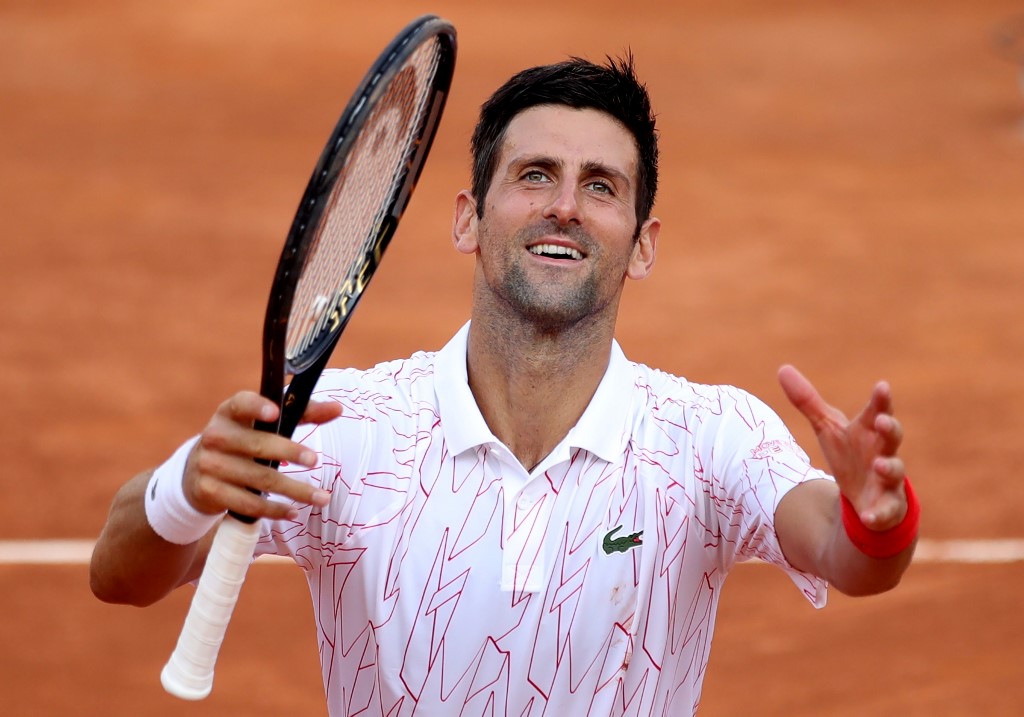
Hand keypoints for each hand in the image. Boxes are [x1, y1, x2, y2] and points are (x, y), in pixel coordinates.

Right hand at [183, 391, 341, 519]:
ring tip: (321, 498)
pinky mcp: (209, 491)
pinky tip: (293, 512)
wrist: (195, 471)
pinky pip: (247, 503)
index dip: (256, 407)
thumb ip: (300, 413)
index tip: (275, 413)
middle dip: (289, 452)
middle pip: (256, 444)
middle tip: (315, 460)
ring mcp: (210, 465)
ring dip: (293, 490)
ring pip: (258, 479)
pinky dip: (273, 510)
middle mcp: (215, 436)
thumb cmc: (242, 439)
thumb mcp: (262, 422)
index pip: (241, 404)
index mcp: (229, 412)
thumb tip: (337, 408)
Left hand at [778, 365, 906, 530]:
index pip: (878, 410)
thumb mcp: (827, 428)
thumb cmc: (851, 454)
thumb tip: (782, 368)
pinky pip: (886, 512)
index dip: (881, 400)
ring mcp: (888, 480)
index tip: (882, 386)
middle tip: (882, 420)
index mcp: (870, 431)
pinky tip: (868, 517)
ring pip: (895, 472)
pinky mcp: (887, 508)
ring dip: (889, 468)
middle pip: (892, 437)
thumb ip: (808, 401)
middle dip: (890, 428)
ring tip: (880, 464)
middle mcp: (884, 452)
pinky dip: (878, 514)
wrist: (867, 497)